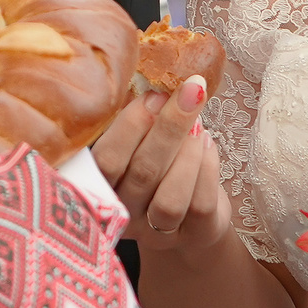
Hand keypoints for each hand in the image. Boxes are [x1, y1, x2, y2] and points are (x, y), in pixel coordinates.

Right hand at [91, 75, 231, 255]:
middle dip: (167, 127)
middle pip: (142, 173)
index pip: (106, 161)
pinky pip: (199, 205)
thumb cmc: (159, 168)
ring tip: (198, 124)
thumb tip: (151, 71)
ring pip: (170, 198)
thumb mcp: (139, 144)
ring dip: (187, 152)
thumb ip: (137, 118)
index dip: (129, 127)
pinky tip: (207, 144)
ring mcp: (158, 233)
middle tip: (187, 91)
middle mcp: (124, 215)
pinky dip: (207, 168)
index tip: (152, 93)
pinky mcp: (194, 237)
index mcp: (100, 187)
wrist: (190, 219)